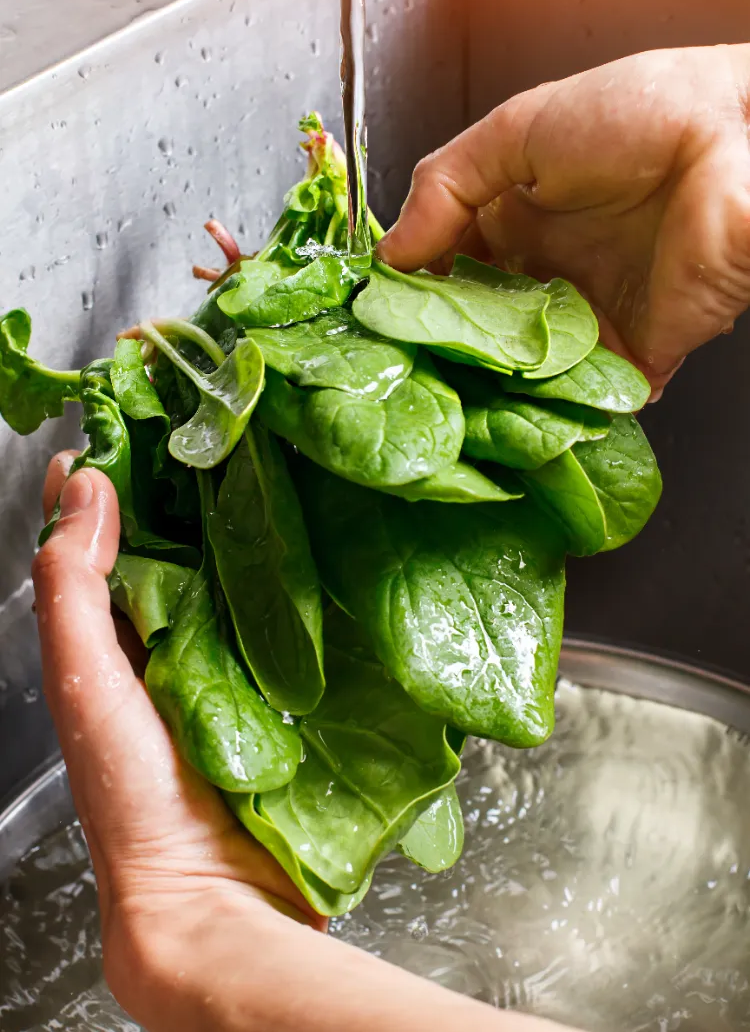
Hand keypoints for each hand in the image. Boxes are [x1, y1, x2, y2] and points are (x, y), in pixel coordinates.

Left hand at [32, 453, 571, 1031]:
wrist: (217, 901)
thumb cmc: (137, 801)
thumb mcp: (84, 683)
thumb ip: (74, 589)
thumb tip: (83, 488)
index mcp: (108, 639)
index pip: (102, 536)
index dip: (114, 476)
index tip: (140, 412)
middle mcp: (168, 641)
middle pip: (176, 545)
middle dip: (193, 485)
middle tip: (225, 421)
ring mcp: (230, 660)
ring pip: (236, 574)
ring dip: (252, 525)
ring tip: (278, 462)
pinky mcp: (284, 683)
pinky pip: (289, 616)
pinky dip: (300, 578)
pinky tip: (324, 542)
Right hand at [378, 45, 749, 394]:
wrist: (740, 138)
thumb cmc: (640, 113)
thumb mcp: (516, 129)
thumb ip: (444, 189)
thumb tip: (391, 253)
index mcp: (518, 218)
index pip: (450, 270)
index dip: (416, 293)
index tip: (382, 314)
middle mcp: (549, 272)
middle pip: (482, 329)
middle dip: (447, 350)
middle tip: (409, 365)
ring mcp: (591, 317)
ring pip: (525, 372)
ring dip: (491, 386)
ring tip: (451, 396)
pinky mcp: (636, 352)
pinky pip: (587, 395)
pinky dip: (555, 409)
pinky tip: (513, 413)